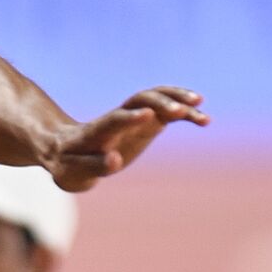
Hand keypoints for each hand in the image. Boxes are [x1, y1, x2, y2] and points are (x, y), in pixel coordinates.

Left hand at [47, 86, 208, 191]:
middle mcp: (117, 118)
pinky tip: (205, 120)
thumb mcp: (73, 173)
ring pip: (156, 98)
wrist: (67, 151)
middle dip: (158, 102)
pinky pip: (167, 112)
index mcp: (95, 133)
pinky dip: (185, 112)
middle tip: (179, 111)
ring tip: (199, 105)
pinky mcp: (146, 122)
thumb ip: (93, 166)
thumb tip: (114, 160)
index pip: (113, 120)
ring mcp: (132, 118)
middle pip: (138, 100)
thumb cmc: (68, 166)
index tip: (148, 115)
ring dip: (176, 98)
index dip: (129, 117)